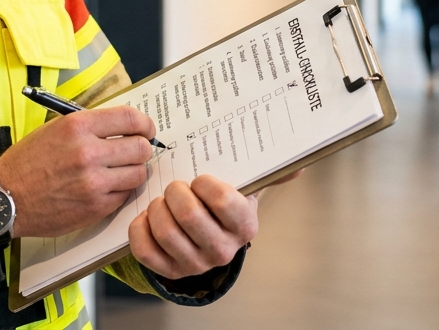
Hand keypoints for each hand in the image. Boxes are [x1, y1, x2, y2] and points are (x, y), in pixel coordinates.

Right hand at [0, 106, 154, 237]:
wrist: (6, 197)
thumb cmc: (27, 162)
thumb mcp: (55, 129)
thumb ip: (90, 126)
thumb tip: (123, 126)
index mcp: (78, 126)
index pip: (129, 118)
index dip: (144, 123)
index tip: (146, 129)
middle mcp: (89, 152)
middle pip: (140, 147)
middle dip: (141, 148)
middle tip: (135, 151)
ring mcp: (94, 182)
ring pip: (138, 173)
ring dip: (133, 171)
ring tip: (120, 171)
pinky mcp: (96, 207)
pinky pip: (125, 194)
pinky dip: (120, 190)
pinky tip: (105, 187)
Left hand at [127, 175, 258, 279]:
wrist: (212, 236)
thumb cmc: (224, 205)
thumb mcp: (245, 189)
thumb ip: (269, 175)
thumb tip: (298, 168)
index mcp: (245, 227)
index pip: (223, 201)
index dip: (204, 184)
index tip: (199, 180)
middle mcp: (222, 251)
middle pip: (188, 215)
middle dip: (175, 192)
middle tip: (175, 187)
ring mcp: (195, 265)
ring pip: (165, 231)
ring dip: (157, 208)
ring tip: (162, 201)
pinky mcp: (169, 271)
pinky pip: (144, 250)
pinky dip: (140, 227)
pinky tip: (148, 218)